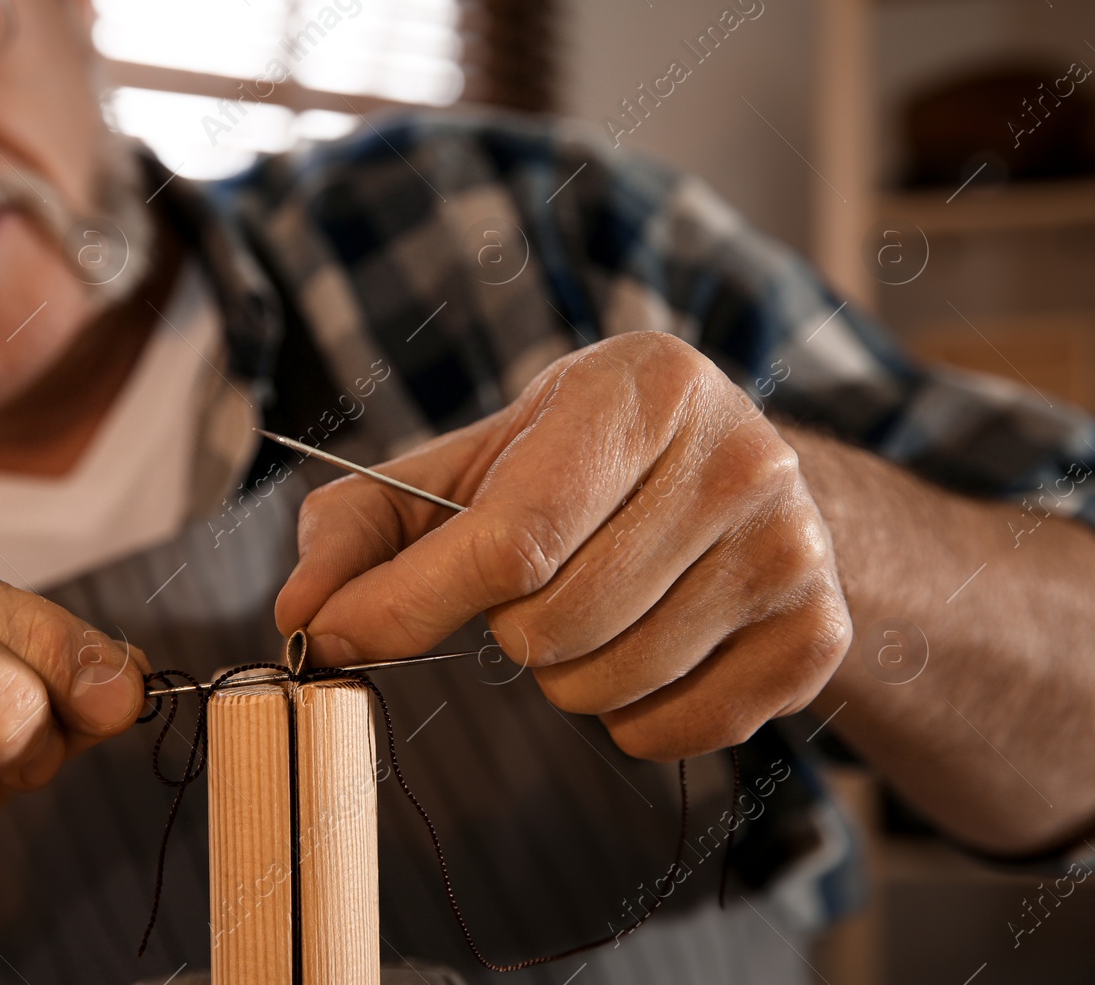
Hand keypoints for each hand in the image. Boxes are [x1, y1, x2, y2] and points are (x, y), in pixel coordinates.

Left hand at [276, 331, 849, 760]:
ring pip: (613, 684)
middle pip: (558, 625)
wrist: (714, 481)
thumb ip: (358, 531)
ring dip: (568, 675)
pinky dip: (633, 717)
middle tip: (533, 587)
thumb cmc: (560, 473)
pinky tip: (645, 650)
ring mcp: (793, 547)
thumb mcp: (456, 469)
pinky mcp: (818, 632)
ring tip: (594, 608)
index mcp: (640, 390)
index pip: (516, 537)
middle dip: (509, 631)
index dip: (414, 605)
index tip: (340, 636)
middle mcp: (740, 458)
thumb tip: (301, 618)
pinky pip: (680, 731)